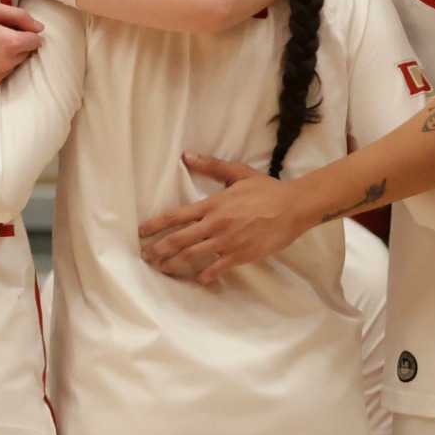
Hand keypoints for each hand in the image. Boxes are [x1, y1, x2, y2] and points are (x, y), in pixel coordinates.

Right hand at [0, 3, 44, 92]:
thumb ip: (19, 16)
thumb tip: (40, 28)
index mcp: (11, 43)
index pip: (36, 41)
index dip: (26, 33)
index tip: (10, 29)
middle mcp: (7, 63)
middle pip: (25, 54)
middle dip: (15, 45)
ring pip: (12, 67)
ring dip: (5, 58)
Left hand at [137, 153, 313, 283]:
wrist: (293, 208)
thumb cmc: (266, 190)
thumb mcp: (238, 173)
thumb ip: (211, 166)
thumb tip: (186, 156)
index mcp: (211, 205)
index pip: (175, 216)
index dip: (154, 225)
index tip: (140, 232)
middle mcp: (214, 225)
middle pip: (178, 240)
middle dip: (158, 249)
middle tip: (145, 256)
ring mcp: (226, 242)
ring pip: (192, 256)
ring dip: (174, 264)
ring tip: (164, 268)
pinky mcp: (240, 256)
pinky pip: (216, 269)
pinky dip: (204, 276)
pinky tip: (197, 279)